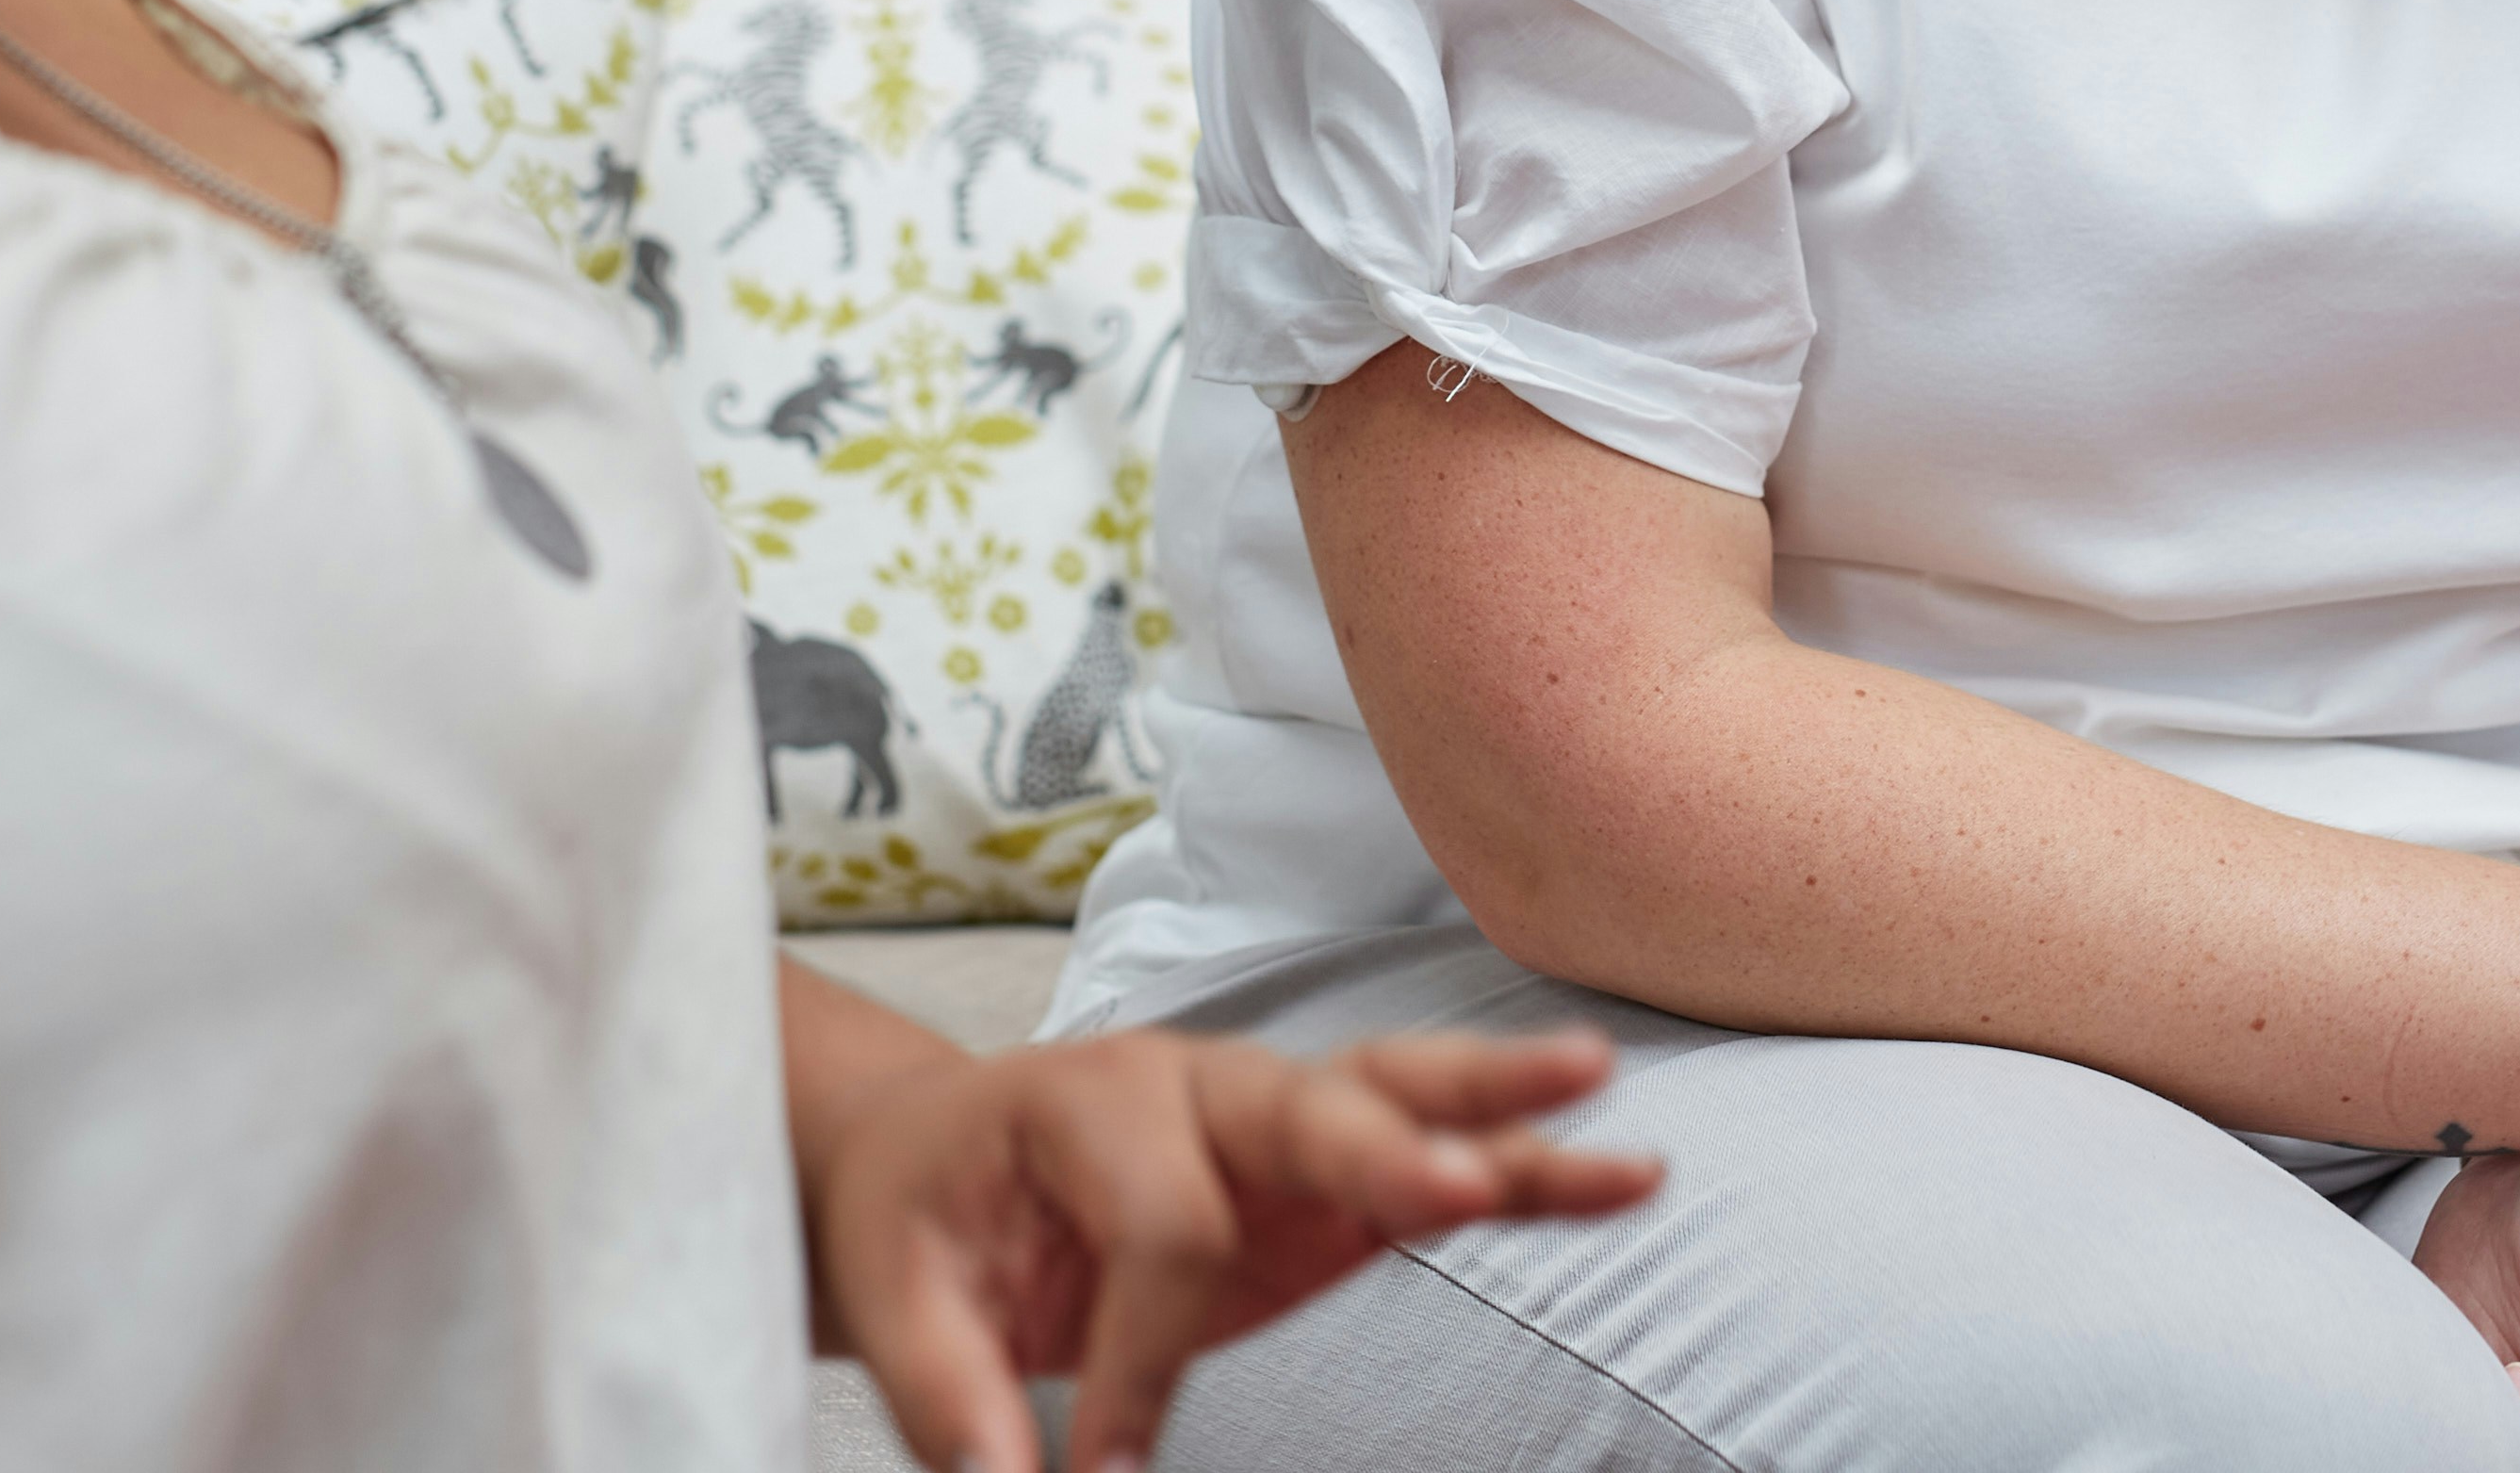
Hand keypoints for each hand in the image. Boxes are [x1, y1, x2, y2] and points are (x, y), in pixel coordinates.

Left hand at [806, 1024, 1659, 1472]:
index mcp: (1087, 1097)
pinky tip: (1622, 1174)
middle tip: (1435, 1189)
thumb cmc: (922, 1214)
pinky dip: (1526, 1168)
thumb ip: (954, 1400)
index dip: (1136, 1364)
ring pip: (1396, 1096)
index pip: (1160, 1231)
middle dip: (1372, 1151)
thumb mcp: (897, 1300)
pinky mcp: (1328, 1181)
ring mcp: (1275, 1122)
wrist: (932, 1159)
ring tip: (1597, 1093)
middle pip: (1301, 1107)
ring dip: (1495, 1106)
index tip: (1097, 1467)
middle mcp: (1198, 1085)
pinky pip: (1438, 1164)